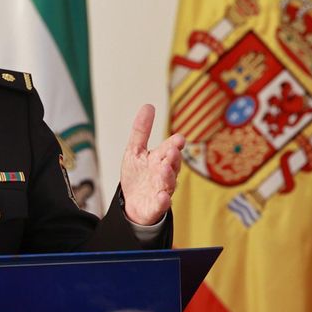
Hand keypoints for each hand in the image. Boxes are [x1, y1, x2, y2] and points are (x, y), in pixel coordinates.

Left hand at [119, 104, 184, 224]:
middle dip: (173, 158)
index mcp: (160, 159)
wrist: (132, 203)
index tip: (179, 139)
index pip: (170, 148)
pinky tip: (163, 197)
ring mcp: (162, 190)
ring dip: (168, 177)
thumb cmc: (137, 175)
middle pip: (172, 165)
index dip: (174, 144)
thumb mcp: (134, 150)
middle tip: (172, 151)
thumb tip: (148, 105)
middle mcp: (164, 174)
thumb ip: (141, 130)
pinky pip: (162, 204)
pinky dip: (163, 201)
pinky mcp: (156, 206)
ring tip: (164, 170)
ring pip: (169, 183)